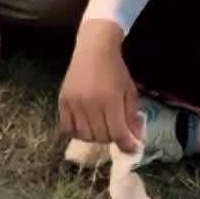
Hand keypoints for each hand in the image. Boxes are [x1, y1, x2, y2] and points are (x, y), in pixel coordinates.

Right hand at [58, 20, 144, 153]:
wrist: (94, 49)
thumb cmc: (115, 70)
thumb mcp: (130, 91)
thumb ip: (132, 116)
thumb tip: (136, 139)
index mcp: (110, 100)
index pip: (118, 133)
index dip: (126, 145)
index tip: (132, 149)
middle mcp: (90, 103)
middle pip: (101, 137)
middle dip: (112, 139)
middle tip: (115, 132)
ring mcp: (74, 103)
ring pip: (85, 136)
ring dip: (95, 137)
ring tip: (101, 128)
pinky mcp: (63, 101)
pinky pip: (68, 128)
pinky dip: (77, 133)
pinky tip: (85, 126)